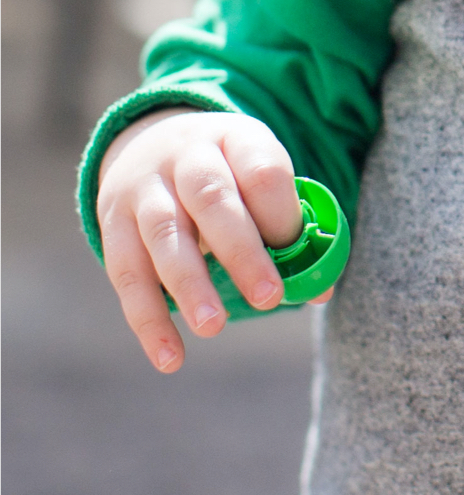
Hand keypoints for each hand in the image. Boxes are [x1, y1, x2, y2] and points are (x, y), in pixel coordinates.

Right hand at [95, 108, 307, 372]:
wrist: (151, 142)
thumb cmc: (227, 174)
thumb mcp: (259, 177)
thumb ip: (288, 227)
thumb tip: (319, 289)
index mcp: (236, 138)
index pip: (262, 169)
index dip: (280, 214)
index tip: (296, 254)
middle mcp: (186, 155)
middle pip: (212, 198)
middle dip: (242, 252)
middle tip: (269, 299)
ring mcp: (144, 186)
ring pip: (164, 234)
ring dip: (190, 285)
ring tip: (214, 327)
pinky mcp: (112, 222)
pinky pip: (126, 273)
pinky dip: (148, 318)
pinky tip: (170, 356)